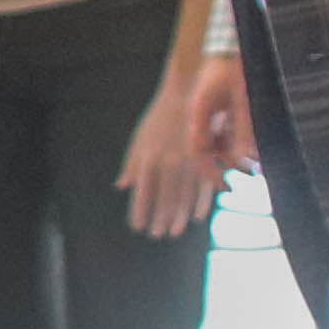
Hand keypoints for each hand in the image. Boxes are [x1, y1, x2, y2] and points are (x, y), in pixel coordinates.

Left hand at [120, 65, 226, 236]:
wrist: (186, 93)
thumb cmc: (159, 118)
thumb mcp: (140, 139)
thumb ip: (131, 164)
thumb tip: (121, 187)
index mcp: (148, 158)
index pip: (142, 192)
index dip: (140, 212)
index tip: (137, 227)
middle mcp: (167, 162)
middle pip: (164, 198)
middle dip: (160, 219)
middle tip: (157, 235)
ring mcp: (188, 161)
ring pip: (184, 196)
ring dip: (179, 217)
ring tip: (174, 232)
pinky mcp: (206, 157)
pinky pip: (204, 186)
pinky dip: (202, 203)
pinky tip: (199, 217)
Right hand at [192, 48, 254, 178]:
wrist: (231, 41)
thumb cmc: (235, 65)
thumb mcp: (244, 97)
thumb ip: (245, 127)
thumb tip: (249, 157)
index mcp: (199, 112)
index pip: (198, 150)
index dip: (210, 172)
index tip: (226, 186)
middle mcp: (201, 115)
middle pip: (208, 150)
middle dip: (228, 166)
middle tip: (251, 175)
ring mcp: (210, 112)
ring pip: (219, 143)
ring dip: (236, 154)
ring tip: (258, 163)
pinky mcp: (219, 109)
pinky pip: (225, 132)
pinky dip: (238, 142)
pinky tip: (255, 147)